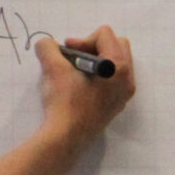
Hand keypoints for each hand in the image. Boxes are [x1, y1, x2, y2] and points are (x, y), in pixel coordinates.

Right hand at [34, 24, 135, 149]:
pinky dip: (98, 76)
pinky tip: (79, 86)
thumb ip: (48, 48)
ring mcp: (124, 95)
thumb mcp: (53, 69)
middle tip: (72, 58)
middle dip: (92, 46)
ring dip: (95, 60)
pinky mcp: (115, 106)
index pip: (105, 35)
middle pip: (116, 45)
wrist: (66, 139)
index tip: (66, 53)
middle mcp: (128, 80)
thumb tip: (47, 44)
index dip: (82, 39)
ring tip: (74, 71)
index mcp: (119, 67)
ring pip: (115, 63)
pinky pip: (113, 80)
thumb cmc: (64, 102)